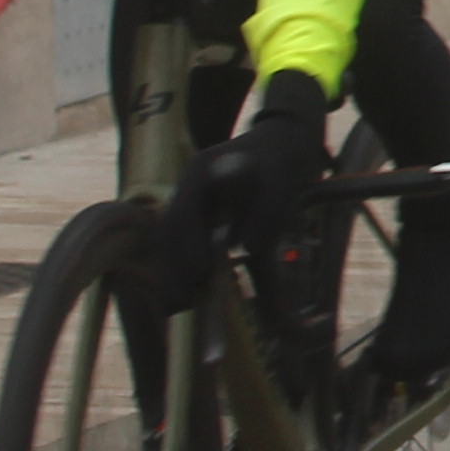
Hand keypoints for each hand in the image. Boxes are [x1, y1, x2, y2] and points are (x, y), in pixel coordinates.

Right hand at [157, 93, 324, 286]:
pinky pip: (180, 248)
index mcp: (199, 171)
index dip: (187, 244)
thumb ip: (268, 210)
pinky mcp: (195, 220)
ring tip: (181, 306)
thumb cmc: (280, 162)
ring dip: (173, 274)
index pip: (183, 212)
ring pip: (169, 243)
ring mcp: (187, 204)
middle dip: (174, 267)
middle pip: (168, 232)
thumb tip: (247, 247)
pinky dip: (181, 271)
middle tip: (183, 303)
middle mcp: (187, 189)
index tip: (200, 272)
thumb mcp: (281, 180)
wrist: (280, 144)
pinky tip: (186, 298)